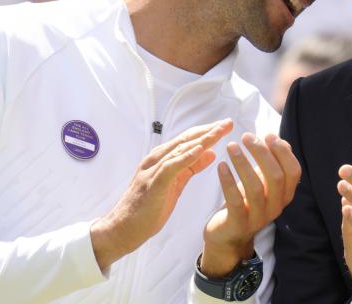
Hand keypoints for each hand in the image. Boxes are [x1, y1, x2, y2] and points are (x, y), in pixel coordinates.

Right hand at [92, 120, 232, 268]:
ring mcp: (153, 170)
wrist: (123, 228)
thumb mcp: (176, 184)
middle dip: (209, 130)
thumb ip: (191, 167)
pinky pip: (171, 167)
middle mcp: (157, 159)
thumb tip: (210, 153)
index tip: (226, 125)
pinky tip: (200, 150)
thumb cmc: (148, 208)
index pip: (188, 139)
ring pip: (180, 149)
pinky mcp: (153, 183)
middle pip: (187, 140)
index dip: (208, 131)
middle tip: (229, 122)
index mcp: (163, 159)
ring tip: (219, 131)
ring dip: (202, 139)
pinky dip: (185, 157)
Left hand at [200, 133, 300, 276]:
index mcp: (285, 195)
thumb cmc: (246, 202)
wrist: (228, 235)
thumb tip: (278, 139)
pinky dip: (228, 180)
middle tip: (246, 137)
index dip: (283, 151)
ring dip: (243, 163)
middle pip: (276, 177)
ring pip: (256, 187)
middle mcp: (276, 207)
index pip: (293, 171)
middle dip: (262, 153)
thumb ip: (272, 164)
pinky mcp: (238, 224)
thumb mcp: (262, 183)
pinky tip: (221, 165)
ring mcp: (258, 217)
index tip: (267, 135)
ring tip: (231, 146)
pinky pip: (235, 200)